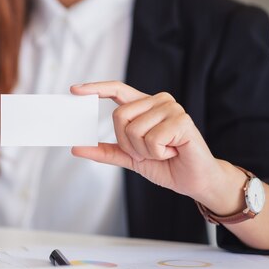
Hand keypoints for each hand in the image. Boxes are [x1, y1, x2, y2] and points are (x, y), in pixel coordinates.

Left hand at [70, 81, 245, 214]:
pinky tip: (173, 152)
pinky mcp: (182, 120)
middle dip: (127, 143)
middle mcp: (158, 101)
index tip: (74, 90)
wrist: (193, 181)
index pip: (117, 89)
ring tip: (163, 152)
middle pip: (119, 116)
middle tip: (148, 152)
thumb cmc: (165, 165)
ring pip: (134, 130)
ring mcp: (172, 108)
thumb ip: (105, 151)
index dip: (96, 88)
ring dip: (144, 151)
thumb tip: (76, 147)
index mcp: (145, 106)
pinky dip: (158, 153)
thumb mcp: (129, 158)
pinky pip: (152, 139)